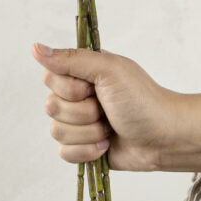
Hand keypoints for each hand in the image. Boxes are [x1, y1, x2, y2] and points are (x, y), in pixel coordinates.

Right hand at [31, 42, 200, 173]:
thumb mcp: (108, 70)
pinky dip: (87, 151)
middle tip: (106, 108)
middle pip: (51, 106)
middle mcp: (77, 96)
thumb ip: (71, 59)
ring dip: (88, 132)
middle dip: (83, 112)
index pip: (50, 77)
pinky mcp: (82, 148)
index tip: (93, 87)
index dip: (69, 88)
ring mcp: (79, 123)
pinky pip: (64, 153)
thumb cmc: (142, 99)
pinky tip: (106, 145)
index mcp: (81, 73)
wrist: (164, 137)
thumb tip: (35, 47)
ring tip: (110, 127)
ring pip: (57, 131)